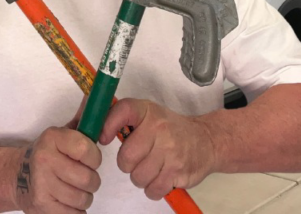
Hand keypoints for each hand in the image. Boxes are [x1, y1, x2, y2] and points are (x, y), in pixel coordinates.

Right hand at [11, 126, 101, 213]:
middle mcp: (44, 159)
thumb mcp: (61, 135)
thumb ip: (83, 121)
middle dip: (91, 181)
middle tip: (80, 178)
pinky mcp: (42, 205)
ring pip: (84, 199)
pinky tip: (66, 201)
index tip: (88, 160)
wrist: (16, 176)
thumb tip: (96, 103)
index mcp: (52, 138)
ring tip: (72, 190)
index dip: (94, 159)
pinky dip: (75, 211)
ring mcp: (42, 183)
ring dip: (83, 197)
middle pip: (88, 179)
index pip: (87, 150)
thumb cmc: (48, 155)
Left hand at [100, 99, 216, 199]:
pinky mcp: (179, 173)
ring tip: (150, 167)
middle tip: (137, 159)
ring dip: (140, 177)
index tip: (102, 138)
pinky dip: (152, 189)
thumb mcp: (147, 114)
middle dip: (127, 164)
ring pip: (138, 177)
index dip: (107, 126)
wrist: (207, 140)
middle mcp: (160, 129)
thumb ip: (122, 117)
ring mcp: (171, 153)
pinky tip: (159, 177)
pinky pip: (153, 190)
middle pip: (126, 158)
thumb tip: (93, 129)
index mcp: (148, 112)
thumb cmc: (169, 128)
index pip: (123, 111)